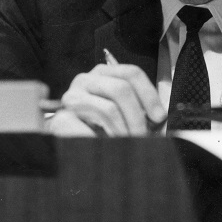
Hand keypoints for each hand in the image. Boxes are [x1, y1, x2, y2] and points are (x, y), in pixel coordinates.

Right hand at [48, 64, 166, 136]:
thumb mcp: (122, 112)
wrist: (67, 140)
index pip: (131, 73)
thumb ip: (139, 110)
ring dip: (123, 131)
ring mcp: (72, 96)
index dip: (149, 95)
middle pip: (121, 89)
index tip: (159, 117)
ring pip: (108, 109)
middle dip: (137, 116)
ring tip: (129, 144)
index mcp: (104, 72)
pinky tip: (109, 149)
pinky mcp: (61, 117)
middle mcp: (86, 78)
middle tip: (144, 136)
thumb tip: (161, 119)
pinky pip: (90, 129)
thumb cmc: (101, 126)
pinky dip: (104, 141)